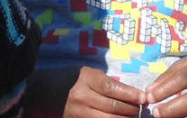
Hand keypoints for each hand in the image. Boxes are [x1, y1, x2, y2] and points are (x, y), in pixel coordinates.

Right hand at [24, 66, 145, 117]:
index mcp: (86, 79)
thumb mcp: (86, 74)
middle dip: (132, 110)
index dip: (131, 95)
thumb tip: (131, 94)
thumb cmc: (69, 79)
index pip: (114, 88)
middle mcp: (82, 97)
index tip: (144, 98)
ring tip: (133, 117)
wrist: (42, 92)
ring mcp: (79, 113)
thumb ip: (106, 83)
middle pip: (114, 107)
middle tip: (142, 110)